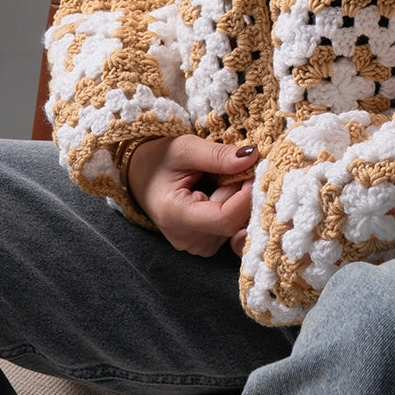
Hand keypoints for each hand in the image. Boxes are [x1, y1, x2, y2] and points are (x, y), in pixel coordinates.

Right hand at [127, 135, 258, 256]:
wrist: (141, 175)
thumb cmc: (160, 160)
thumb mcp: (186, 148)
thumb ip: (218, 155)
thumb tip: (252, 156)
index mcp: (176, 217)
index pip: (226, 219)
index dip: (246, 195)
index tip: (253, 168)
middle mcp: (188, 240)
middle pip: (234, 221)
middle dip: (244, 192)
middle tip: (236, 166)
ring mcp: (197, 246)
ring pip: (237, 225)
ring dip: (239, 199)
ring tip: (221, 178)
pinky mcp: (206, 243)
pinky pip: (233, 228)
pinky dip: (235, 207)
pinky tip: (222, 191)